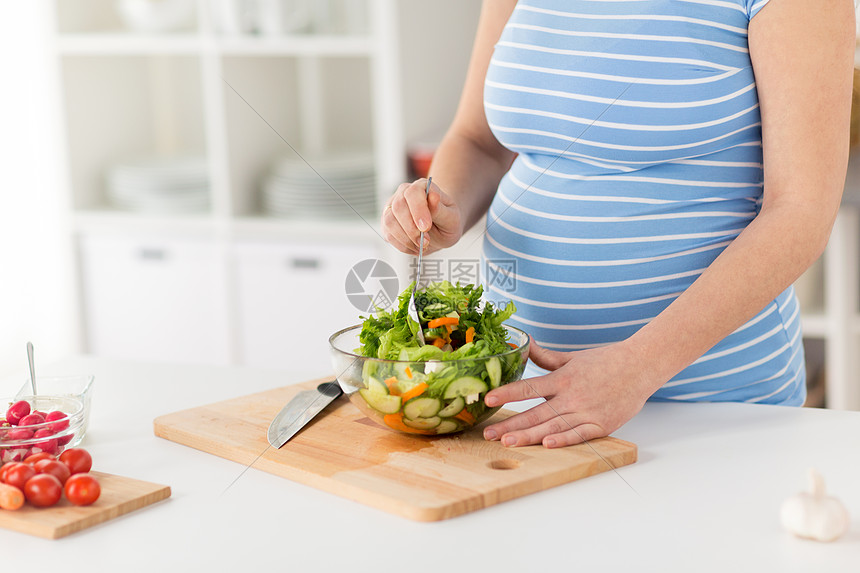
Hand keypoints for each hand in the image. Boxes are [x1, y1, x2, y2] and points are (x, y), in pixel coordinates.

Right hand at [381, 179, 461, 254]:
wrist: (440, 230)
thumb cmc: (447, 221)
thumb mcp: (451, 217)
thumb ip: (441, 209)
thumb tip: (433, 197)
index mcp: (422, 187)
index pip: (413, 192)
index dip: (418, 210)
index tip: (426, 227)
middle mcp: (403, 193)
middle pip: (398, 207)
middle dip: (411, 229)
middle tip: (425, 242)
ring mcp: (392, 207)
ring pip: (389, 221)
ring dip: (406, 239)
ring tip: (421, 246)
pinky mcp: (387, 223)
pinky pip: (388, 234)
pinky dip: (402, 245)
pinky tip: (414, 247)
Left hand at [482, 338, 655, 447]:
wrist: (641, 366)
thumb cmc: (605, 361)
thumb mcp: (572, 358)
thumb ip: (546, 357)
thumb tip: (526, 344)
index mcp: (563, 378)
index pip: (530, 388)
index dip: (508, 394)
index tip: (489, 399)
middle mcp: (572, 396)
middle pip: (536, 413)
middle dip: (511, 424)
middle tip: (488, 433)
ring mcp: (586, 411)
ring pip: (553, 427)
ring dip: (529, 436)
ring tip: (507, 442)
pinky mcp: (602, 425)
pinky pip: (579, 435)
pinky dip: (564, 440)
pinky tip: (547, 445)